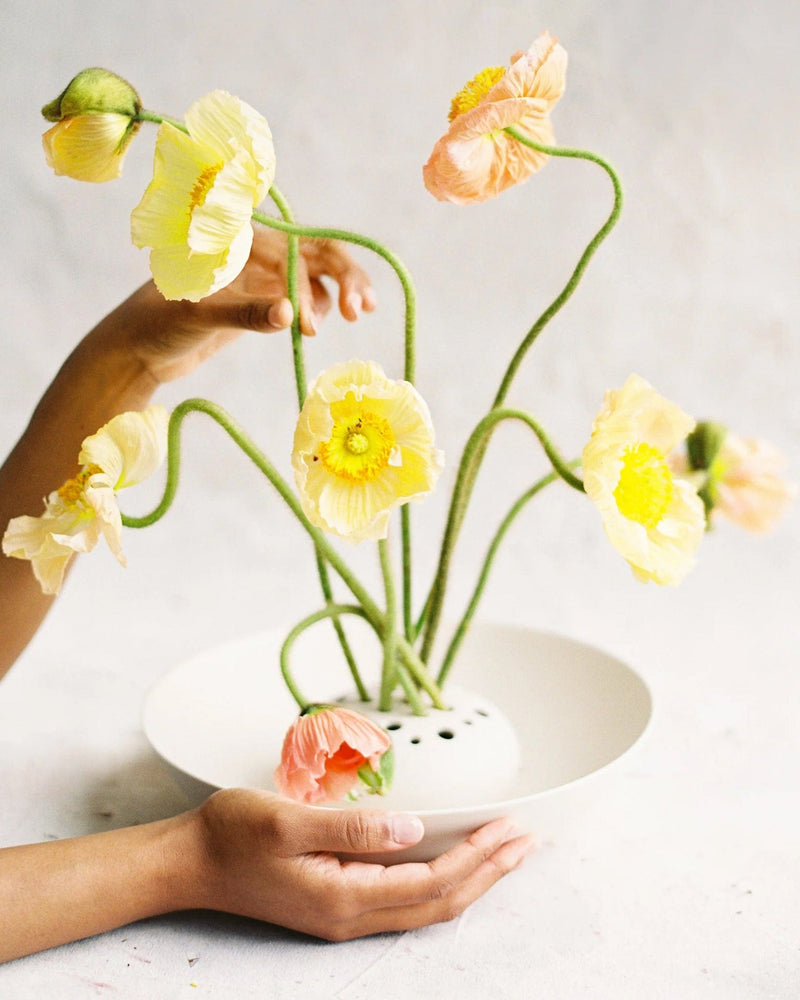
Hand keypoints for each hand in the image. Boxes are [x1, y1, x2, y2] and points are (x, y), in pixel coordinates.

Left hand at [108, 227, 375, 383]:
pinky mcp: (261, 301)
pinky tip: (318, 325)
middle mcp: (254, 253)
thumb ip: (244, 314)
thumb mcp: (198, 317)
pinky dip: (320, 307)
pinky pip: (303, 297)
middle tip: (364, 309)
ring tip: (355, 315)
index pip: (294, 252)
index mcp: (238, 242)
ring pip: (317, 274)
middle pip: (318, 253)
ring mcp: (260, 277)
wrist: (137, 350)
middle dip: (346, 276)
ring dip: (339, 290)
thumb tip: (289, 314)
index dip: (309, 285)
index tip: (308, 326)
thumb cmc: (157, 325)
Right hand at [188, 789, 533, 940]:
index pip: (431, 883)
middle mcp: (350, 915)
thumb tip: (414, 829)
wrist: (190, 862)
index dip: (477, 858)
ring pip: (426, 906)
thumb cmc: (232, 834)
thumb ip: (352, 827)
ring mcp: (344, 914)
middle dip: (489, 873)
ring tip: (505, 853)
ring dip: (471, 879)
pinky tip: (452, 862)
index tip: (512, 831)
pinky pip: (405, 900)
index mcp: (343, 896)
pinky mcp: (337, 904)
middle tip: (527, 843)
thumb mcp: (288, 820)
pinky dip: (441, 881)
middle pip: (440, 903)